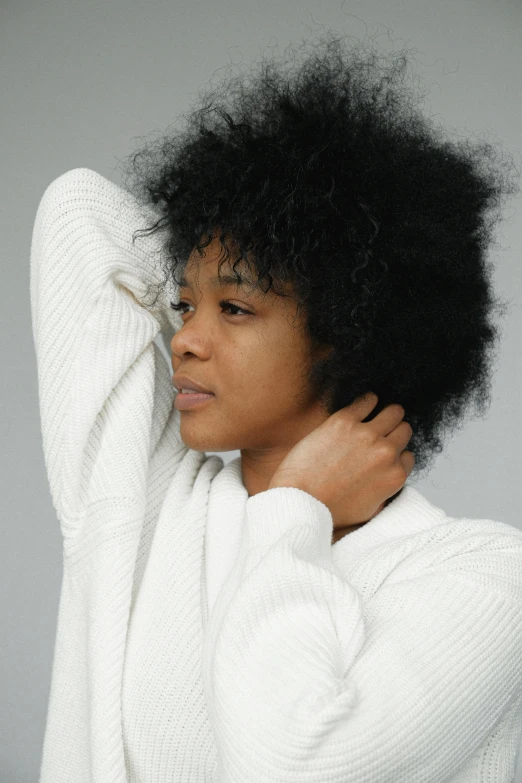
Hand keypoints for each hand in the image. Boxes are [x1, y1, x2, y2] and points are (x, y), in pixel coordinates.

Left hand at [268, 392, 414, 527]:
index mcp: (395, 476)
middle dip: (394, 430)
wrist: (300, 500)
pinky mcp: (344, 421)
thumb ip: (386, 491)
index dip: (395, 453)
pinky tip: (364, 404)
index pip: (407, 454)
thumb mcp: (370, 510)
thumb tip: (389, 475)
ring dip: (387, 412)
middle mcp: (386, 453)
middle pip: (403, 430)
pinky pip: (367, 400)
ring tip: (376, 414)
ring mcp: (367, 434)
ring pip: (393, 412)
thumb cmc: (330, 509)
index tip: (384, 451)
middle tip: (382, 430)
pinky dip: (368, 400)